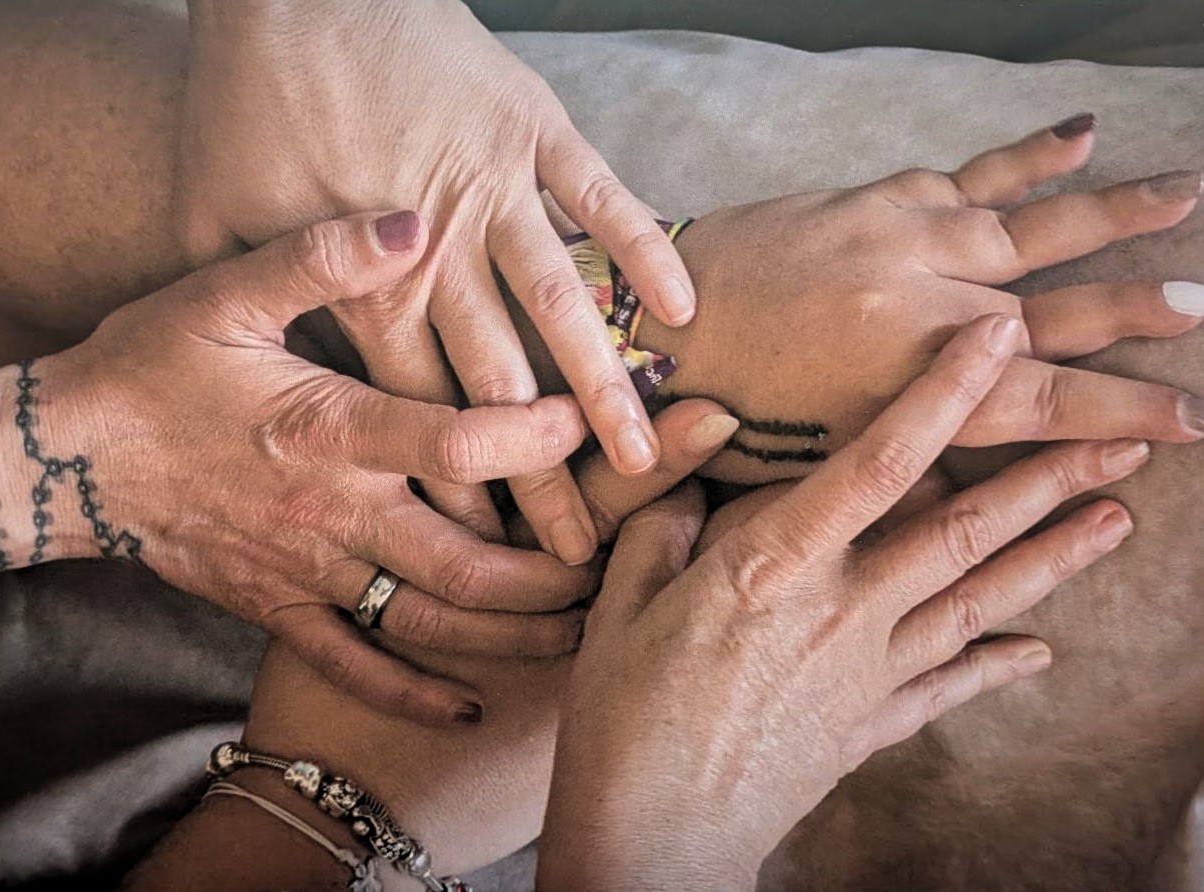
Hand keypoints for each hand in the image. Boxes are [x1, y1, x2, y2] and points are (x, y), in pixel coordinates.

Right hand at [40, 212, 596, 725]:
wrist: (63, 458)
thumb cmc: (150, 368)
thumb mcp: (227, 292)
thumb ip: (321, 258)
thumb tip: (413, 221)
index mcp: (329, 431)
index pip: (457, 442)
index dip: (538, 437)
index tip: (598, 426)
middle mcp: (332, 515)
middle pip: (469, 562)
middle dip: (559, 568)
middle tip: (626, 559)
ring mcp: (307, 574)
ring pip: (431, 622)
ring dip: (514, 632)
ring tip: (585, 628)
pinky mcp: (278, 610)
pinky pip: (356, 668)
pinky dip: (416, 694)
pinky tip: (469, 708)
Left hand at [179, 0, 695, 563]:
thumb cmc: (244, 100)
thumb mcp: (212, 222)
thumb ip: (258, 308)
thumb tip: (276, 374)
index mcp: (368, 286)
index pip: (425, 411)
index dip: (462, 485)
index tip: (494, 551)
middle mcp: (443, 254)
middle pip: (500, 386)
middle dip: (539, 476)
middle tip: (576, 551)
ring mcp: (496, 190)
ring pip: (563, 310)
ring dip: (606, 391)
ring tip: (643, 463)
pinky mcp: (532, 129)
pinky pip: (602, 198)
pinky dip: (645, 252)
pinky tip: (683, 310)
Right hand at [539, 316, 1144, 889]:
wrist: (654, 838)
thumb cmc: (622, 716)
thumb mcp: (622, 602)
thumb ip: (667, 522)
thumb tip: (697, 469)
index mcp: (775, 566)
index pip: (879, 461)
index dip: (944, 394)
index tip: (998, 340)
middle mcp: (840, 610)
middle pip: (960, 531)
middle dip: (1043, 478)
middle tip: (1118, 441)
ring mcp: (866, 672)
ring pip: (977, 601)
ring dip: (1052, 560)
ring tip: (1118, 521)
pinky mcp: (870, 724)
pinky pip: (951, 686)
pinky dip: (1000, 665)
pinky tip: (1045, 650)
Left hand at [635, 115, 1203, 483]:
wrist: (647, 321)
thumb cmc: (723, 411)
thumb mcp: (818, 463)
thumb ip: (907, 465)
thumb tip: (982, 482)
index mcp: (902, 387)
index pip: (1041, 402)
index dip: (1122, 416)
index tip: (1192, 424)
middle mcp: (917, 307)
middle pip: (1055, 310)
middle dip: (1138, 314)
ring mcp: (900, 241)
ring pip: (1030, 229)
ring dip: (1113, 217)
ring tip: (1188, 196)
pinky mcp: (874, 201)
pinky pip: (969, 174)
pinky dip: (1028, 158)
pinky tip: (1084, 135)